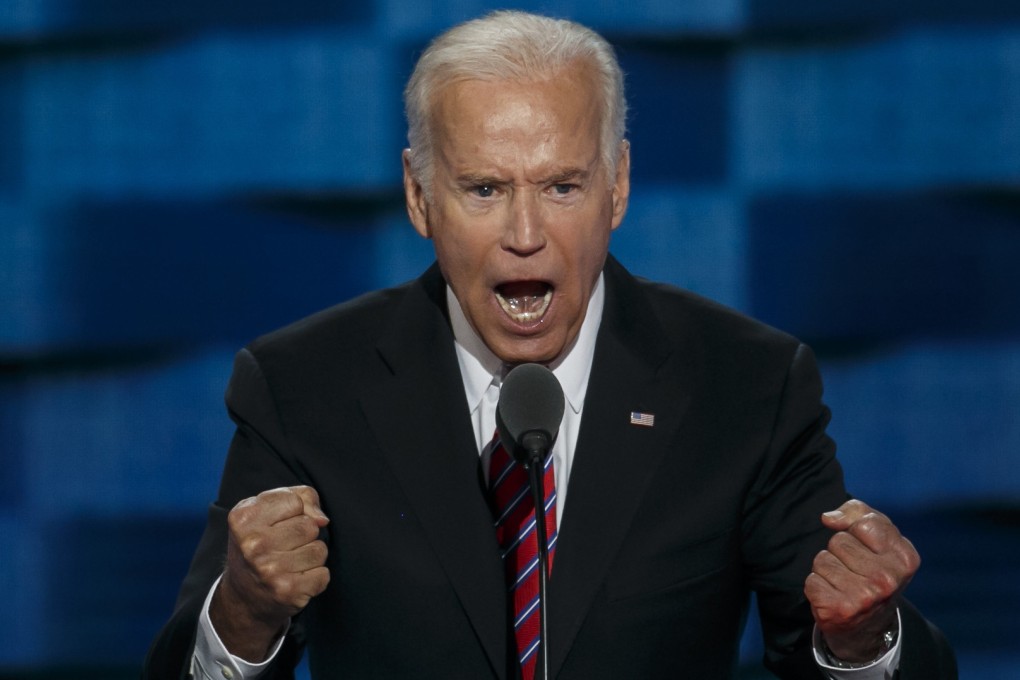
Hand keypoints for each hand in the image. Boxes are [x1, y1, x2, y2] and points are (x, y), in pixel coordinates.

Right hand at [210, 486, 330, 661]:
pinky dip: (315, 577)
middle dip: (304, 534)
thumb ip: (299, 497)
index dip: (294, 511)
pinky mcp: (287, 592)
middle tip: (284, 547)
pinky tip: (295, 579)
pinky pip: (323, 574)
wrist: (242, 597)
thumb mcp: (265, 511)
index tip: (278, 524)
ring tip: (289, 562)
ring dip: (311, 556)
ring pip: (319, 550)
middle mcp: (254, 544)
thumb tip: (323, 520)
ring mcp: (270, 570)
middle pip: (310, 526)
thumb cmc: (258, 545)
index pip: (296, 501)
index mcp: (244, 518)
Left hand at [804, 499, 918, 661]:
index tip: (865, 546)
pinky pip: (811, 580)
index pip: (864, 524)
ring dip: (827, 569)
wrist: (868, 626)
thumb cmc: (872, 569)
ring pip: (822, 559)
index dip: (856, 531)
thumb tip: (829, 518)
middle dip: (840, 551)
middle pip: (839, 541)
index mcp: (904, 559)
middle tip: (854, 570)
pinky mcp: (837, 610)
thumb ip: (858, 512)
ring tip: (844, 583)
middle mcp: (887, 580)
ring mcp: (863, 597)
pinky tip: (833, 596)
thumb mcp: (879, 536)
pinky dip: (817, 585)